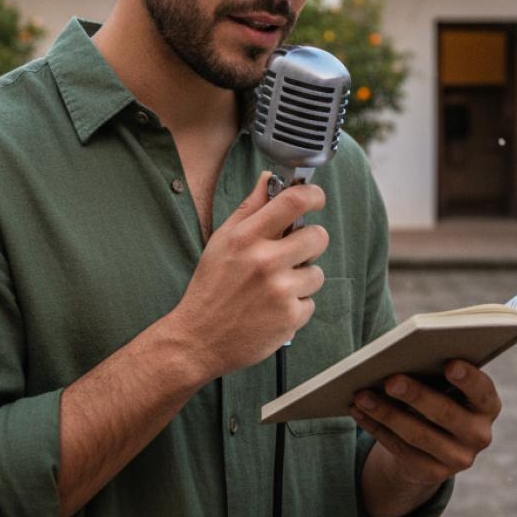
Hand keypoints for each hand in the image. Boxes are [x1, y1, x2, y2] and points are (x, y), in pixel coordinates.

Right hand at [168, 171, 328, 380]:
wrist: (199, 338)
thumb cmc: (211, 286)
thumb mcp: (222, 240)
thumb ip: (249, 208)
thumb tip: (268, 178)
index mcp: (247, 237)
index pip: (293, 202)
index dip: (313, 195)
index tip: (316, 198)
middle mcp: (265, 261)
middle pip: (318, 237)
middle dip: (310, 243)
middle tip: (292, 253)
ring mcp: (279, 290)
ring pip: (317, 273)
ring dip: (302, 279)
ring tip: (276, 287)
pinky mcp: (289, 318)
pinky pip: (310, 302)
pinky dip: (296, 306)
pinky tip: (273, 309)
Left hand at [351, 361, 500, 505]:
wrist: (434, 446)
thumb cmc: (438, 396)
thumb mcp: (445, 386)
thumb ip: (435, 373)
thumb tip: (399, 360)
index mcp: (487, 405)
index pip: (483, 391)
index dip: (468, 379)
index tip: (450, 364)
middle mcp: (479, 434)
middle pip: (445, 413)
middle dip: (415, 395)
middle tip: (390, 380)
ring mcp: (458, 459)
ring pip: (417, 435)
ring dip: (386, 413)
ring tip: (361, 395)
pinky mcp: (432, 473)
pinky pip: (400, 450)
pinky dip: (376, 428)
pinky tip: (358, 411)